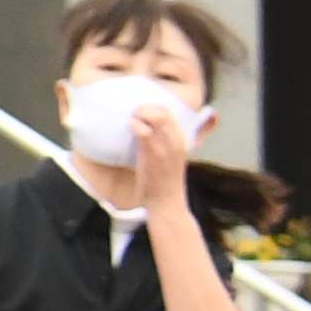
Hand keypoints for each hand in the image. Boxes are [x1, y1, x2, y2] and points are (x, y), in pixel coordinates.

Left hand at [125, 91, 194, 205]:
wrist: (166, 202)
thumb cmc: (163, 180)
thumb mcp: (168, 157)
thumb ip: (161, 142)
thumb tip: (143, 129)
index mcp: (181, 140)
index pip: (168, 112)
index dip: (151, 107)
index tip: (138, 112)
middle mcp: (176, 141)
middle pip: (163, 111)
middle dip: (145, 107)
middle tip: (132, 115)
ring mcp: (166, 147)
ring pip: (157, 118)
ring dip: (140, 113)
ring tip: (130, 119)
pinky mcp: (154, 155)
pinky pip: (145, 133)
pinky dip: (136, 125)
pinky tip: (129, 126)